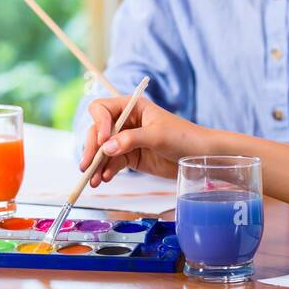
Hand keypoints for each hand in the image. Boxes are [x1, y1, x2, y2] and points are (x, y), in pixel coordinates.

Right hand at [80, 95, 208, 185]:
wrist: (201, 156)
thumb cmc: (184, 137)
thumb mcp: (158, 136)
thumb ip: (131, 139)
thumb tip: (105, 147)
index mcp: (133, 107)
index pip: (102, 109)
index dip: (99, 124)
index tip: (102, 141)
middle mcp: (126, 122)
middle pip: (98, 132)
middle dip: (91, 149)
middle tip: (87, 166)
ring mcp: (127, 140)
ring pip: (102, 150)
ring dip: (96, 165)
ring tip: (94, 180)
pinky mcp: (130, 157)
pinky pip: (112, 163)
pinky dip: (106, 171)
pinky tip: (105, 179)